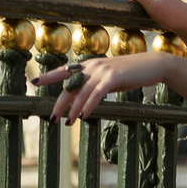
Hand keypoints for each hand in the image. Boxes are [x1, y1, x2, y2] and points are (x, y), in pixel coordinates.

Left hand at [37, 50, 172, 122]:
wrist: (152, 65)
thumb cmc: (132, 73)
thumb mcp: (110, 77)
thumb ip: (96, 83)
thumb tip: (84, 96)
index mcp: (90, 64)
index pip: (65, 70)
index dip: (49, 76)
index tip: (34, 82)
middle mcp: (93, 66)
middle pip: (70, 86)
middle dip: (59, 103)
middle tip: (52, 118)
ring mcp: (102, 71)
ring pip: (81, 92)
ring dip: (73, 109)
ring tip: (67, 123)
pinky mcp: (113, 77)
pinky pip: (96, 95)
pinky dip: (88, 106)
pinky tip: (83, 116)